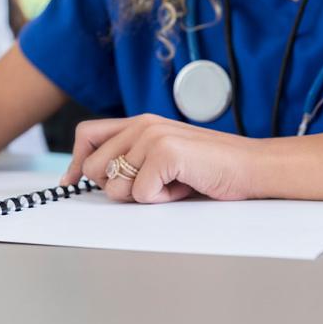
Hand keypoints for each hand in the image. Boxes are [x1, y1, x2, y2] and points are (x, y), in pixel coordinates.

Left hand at [61, 114, 265, 202]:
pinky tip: (183, 186)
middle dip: (116, 188)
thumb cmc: (210, 168)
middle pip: (93, 168)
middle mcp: (142, 125)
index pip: (86, 135)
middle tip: (151, 185)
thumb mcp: (163, 158)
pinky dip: (161, 200)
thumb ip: (132, 158)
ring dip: (142, 196)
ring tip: (172, 183)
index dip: (75, 162)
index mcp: (139, 123)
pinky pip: (140, 194)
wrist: (252, 167)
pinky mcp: (165, 153)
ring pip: (115, 187)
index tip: (70, 182)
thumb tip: (92, 177)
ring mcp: (152, 136)